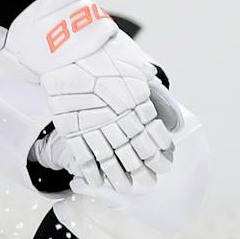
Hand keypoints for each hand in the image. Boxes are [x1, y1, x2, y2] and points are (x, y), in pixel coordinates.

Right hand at [5, 0, 176, 191]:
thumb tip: (172, 115)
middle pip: (134, 153)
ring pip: (111, 160)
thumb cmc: (103, 57)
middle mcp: (118, 119)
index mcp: (136, 104)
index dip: (160, 155)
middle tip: (149, 182)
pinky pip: (84, 157)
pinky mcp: (72, 129)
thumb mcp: (135, 70)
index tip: (164, 165)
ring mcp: (94, 126)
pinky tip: (97, 182)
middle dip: (144, 171)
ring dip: (120, 177)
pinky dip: (91, 172)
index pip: (153, 137)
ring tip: (124, 187)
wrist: (67, 51)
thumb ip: (152, 92)